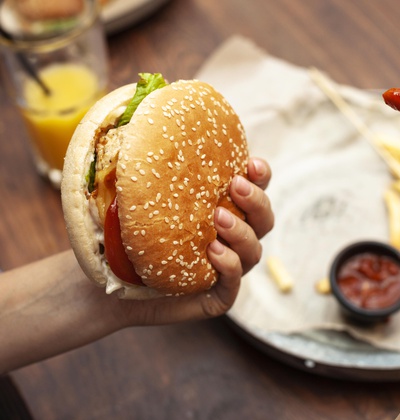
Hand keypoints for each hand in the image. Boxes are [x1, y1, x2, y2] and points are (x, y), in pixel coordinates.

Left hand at [115, 157, 273, 325]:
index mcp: (222, 210)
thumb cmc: (122, 237)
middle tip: (235, 186)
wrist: (106, 287)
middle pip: (264, 219)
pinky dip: (230, 266)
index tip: (252, 164)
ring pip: (254, 251)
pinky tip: (214, 253)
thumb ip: (142, 164)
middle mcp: (231, 239)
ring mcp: (227, 269)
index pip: (255, 190)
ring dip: (243, 233)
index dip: (261, 177)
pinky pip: (234, 283)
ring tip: (218, 219)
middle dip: (257, 201)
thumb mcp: (132, 197)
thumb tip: (133, 113)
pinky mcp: (216, 297)